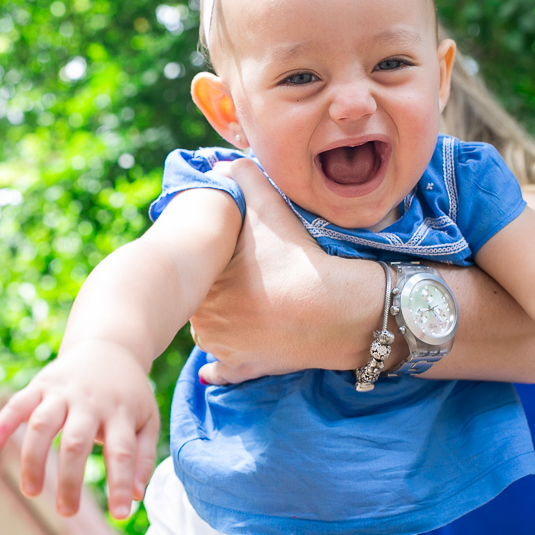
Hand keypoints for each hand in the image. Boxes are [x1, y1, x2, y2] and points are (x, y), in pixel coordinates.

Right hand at [0, 341, 159, 519]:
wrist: (109, 345)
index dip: (120, 484)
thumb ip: (144, 456)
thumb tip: (135, 496)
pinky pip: (16, 405)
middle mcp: (90, 401)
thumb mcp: (148, 419)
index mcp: (120, 411)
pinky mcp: (40, 385)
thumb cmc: (129, 393)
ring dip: (33, 460)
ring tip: (32, 492)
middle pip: (75, 443)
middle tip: (67, 512)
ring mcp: (62, 392)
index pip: (122, 452)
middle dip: (70, 481)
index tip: (120, 514)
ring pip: (41, 426)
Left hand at [192, 159, 383, 384]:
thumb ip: (242, 178)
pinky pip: (222, 371)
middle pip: (201, 300)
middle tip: (243, 277)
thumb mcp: (270, 208)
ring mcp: (223, 349)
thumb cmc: (299, 257)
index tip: (230, 255)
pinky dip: (218, 368)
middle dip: (215, 289)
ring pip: (210, 332)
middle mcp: (205, 320)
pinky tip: (211, 366)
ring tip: (245, 304)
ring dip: (219, 321)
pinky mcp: (244, 369)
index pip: (194, 269)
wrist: (340, 310)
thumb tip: (221, 163)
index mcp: (204, 282)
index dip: (211, 259)